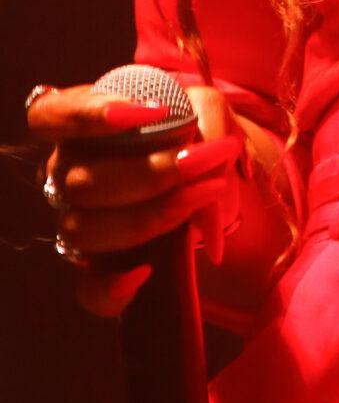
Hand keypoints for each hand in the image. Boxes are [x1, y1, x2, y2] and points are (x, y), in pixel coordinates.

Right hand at [26, 80, 245, 318]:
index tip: (146, 112)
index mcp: (84, 130)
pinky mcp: (100, 271)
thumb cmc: (203, 142)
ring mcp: (81, 224)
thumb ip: (208, 120)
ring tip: (205, 197)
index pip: (51, 116)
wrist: (223, 193)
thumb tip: (208, 154)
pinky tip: (145, 272)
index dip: (87, 114)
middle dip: (150, 173)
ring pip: (82, 229)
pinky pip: (89, 290)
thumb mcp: (212, 116)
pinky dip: (113, 285)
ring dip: (148, 216)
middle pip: (80, 181)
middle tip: (204, 161)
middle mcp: (70, 175)